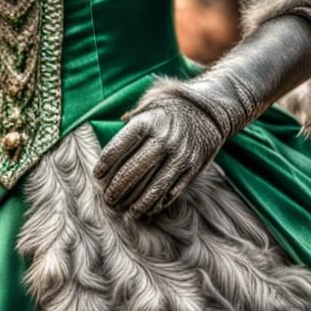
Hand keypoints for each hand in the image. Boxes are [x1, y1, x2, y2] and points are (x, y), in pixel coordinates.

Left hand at [93, 96, 223, 217]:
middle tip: (108, 198)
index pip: (118, 146)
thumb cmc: (174, 105)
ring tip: (124, 210)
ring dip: (135, 202)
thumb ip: (134, 114)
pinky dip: (157, 202)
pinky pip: (172, 190)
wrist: (213, 110)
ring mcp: (179, 156)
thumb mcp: (152, 100)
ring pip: (153, 186)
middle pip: (133, 170)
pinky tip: (146, 209)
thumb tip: (119, 122)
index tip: (98, 175)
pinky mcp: (192, 168)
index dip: (105, 163)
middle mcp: (163, 140)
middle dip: (117, 188)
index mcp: (148, 122)